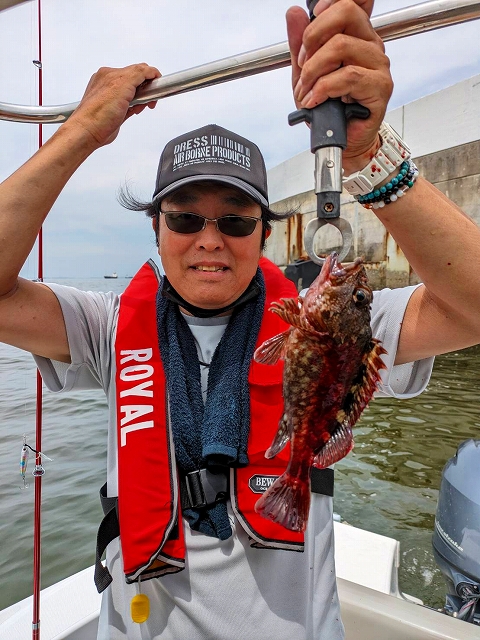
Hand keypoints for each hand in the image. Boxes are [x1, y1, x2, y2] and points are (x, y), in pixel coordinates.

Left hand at [67, 63, 160, 147]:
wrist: (89, 132)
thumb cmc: (99, 112)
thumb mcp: (122, 84)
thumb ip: (138, 73)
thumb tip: (149, 70)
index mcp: (109, 73)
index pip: (137, 69)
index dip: (150, 76)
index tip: (158, 84)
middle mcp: (109, 83)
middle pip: (136, 81)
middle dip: (146, 90)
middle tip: (149, 99)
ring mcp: (111, 97)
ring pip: (134, 93)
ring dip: (141, 99)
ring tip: (138, 107)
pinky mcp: (114, 110)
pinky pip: (130, 104)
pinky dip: (135, 107)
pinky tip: (133, 111)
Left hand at [286, 0, 392, 172]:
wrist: (339, 141)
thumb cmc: (328, 109)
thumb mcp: (306, 73)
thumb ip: (300, 44)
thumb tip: (294, 13)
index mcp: (355, 36)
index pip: (350, 2)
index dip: (328, 5)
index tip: (310, 22)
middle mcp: (370, 45)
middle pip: (346, 13)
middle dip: (313, 37)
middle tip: (302, 64)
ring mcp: (378, 64)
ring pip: (341, 46)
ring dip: (313, 71)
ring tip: (306, 91)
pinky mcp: (380, 86)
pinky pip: (348, 76)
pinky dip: (323, 88)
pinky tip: (316, 100)